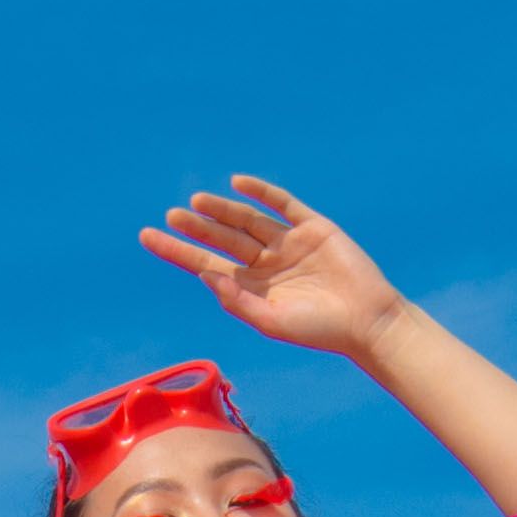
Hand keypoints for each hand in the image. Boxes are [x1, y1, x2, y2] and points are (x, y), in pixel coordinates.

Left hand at [138, 174, 407, 359]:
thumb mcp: (271, 322)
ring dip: (223, 211)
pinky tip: (238, 185)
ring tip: (196, 203)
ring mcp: (288, 243)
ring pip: (247, 221)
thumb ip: (238, 301)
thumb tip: (205, 276)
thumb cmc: (320, 331)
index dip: (177, 250)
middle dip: (197, 228)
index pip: (205, 264)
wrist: (368, 321)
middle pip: (222, 239)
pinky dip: (261, 193)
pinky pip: (283, 205)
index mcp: (250, 287)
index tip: (148, 236)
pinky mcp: (312, 227)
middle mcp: (265, 262)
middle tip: (171, 216)